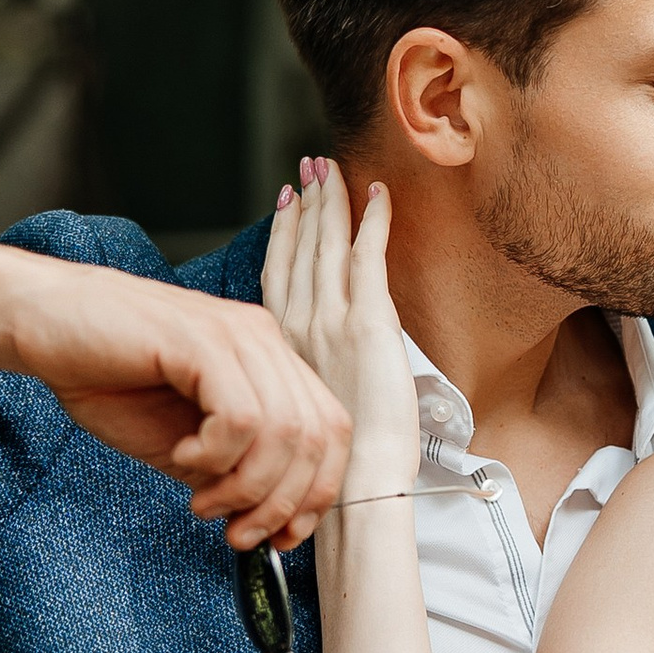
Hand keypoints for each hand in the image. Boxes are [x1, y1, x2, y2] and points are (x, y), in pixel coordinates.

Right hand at [0, 239, 349, 542]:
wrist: (41, 323)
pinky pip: (241, 416)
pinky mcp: (201, 339)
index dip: (317, 493)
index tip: (281, 538)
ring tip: (201, 500)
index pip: (330, 431)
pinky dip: (215, 456)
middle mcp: (264, 341)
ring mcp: (236, 335)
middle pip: (317, 436)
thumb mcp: (182, 441)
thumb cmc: (106, 377)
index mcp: (268, 361)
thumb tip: (264, 519)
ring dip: (246, 487)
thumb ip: (229, 469)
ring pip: (285, 432)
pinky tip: (181, 457)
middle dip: (282, 503)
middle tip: (236, 532)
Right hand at [263, 159, 420, 504]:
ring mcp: (332, 321)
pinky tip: (375, 193)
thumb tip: (302, 375)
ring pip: (328, 246)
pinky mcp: (367, 322)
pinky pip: (368, 256)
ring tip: (332, 168)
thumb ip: (295, 382)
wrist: (356, 485)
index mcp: (280, 348)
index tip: (285, 200)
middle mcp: (299, 326)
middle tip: (310, 166)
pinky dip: (372, 221)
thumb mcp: (296, 412)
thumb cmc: (329, 464)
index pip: (277, 275)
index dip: (282, 234)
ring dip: (332, 203)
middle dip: (307, 204)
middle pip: (301, 250)